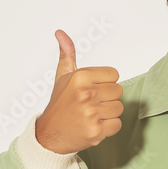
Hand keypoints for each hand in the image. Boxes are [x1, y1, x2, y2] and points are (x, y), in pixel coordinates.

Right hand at [36, 29, 122, 153]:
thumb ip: (67, 54)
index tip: (92, 89)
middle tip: (91, 104)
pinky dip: (108, 127)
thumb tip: (60, 33)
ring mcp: (91, 113)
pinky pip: (117, 124)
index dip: (105, 82)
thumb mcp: (63, 76)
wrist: (48, 135)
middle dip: (107, 98)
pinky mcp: (96, 131)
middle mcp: (86, 93)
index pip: (114, 75)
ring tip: (92, 115)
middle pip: (118, 91)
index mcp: (81, 77)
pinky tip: (94, 125)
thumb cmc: (59, 104)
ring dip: (108, 113)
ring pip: (119, 108)